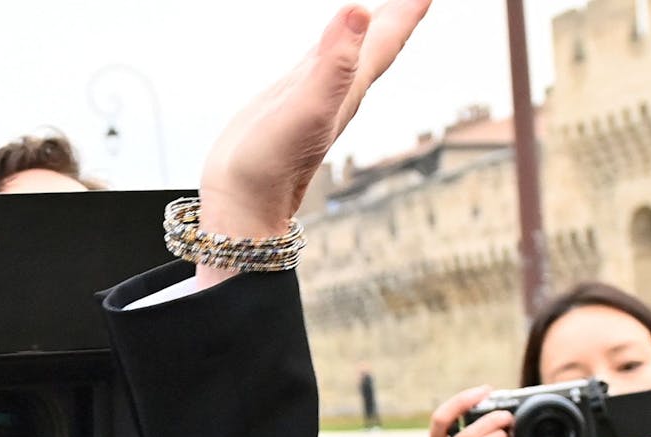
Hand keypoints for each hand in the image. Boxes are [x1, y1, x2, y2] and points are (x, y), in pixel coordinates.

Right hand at [197, 0, 430, 285]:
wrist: (243, 202)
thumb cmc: (272, 163)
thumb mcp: (307, 107)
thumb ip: (335, 63)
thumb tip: (361, 12)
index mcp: (350, 88)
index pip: (386, 41)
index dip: (407, 13)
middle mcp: (341, 90)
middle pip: (378, 44)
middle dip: (397, 15)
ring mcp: (317, 95)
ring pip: (354, 52)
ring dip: (371, 28)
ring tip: (380, 9)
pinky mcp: (293, 99)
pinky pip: (324, 60)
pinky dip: (335, 42)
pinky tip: (336, 40)